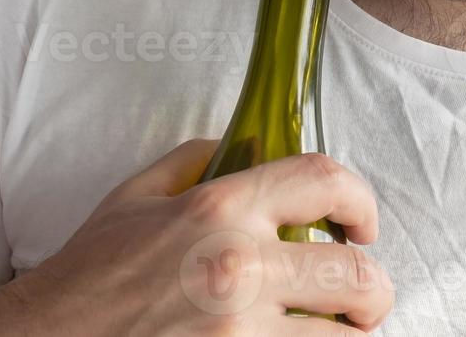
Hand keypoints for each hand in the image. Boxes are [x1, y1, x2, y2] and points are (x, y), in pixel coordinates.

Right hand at [8, 138, 393, 334]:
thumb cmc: (91, 271)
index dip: (360, 199)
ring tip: (338, 326)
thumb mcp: (138, 192)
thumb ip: (201, 159)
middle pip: (354, 274)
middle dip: (374, 285)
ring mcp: (239, 333)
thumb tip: (250, 148)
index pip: (323, 180)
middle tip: (365, 291)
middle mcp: (239, 268)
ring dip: (350, 333)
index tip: (360, 221)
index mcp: (220, 209)